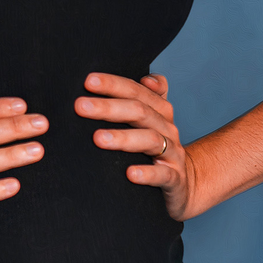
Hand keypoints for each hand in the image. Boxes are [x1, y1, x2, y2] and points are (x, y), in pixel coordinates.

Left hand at [75, 72, 193, 220]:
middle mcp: (167, 128)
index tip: (88, 81)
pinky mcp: (175, 179)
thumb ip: (143, 96)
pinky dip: (147, 173)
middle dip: (109, 108)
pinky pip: (163, 175)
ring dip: (123, 138)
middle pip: (140, 112)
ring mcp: (173, 153)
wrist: (182, 184)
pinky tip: (130, 173)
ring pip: (150, 140)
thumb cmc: (156, 148)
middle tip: (80, 106)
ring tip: (97, 138)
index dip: (113, 84)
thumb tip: (145, 77)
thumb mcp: (151, 119)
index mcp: (160, 110)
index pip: (136, 91)